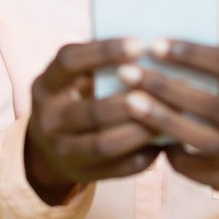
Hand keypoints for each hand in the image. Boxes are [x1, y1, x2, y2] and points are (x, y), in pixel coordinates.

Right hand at [24, 38, 160, 205]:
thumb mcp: (72, 78)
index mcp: (45, 86)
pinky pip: (120, 168)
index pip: (69, 63)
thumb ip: (99, 63)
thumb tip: (150, 45)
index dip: (103, 52)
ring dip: (142, 129)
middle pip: (92, 111)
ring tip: (172, 113)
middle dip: (132, 99)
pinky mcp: (83, 174)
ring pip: (106, 144)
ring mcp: (64, 151)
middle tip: (166, 85)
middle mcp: (49, 120)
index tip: (139, 44)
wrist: (46, 150)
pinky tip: (166, 139)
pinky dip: (146, 153)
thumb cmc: (72, 98)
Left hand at [120, 40, 218, 215]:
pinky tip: (145, 139)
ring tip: (131, 103)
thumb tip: (159, 43)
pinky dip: (170, 152)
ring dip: (165, 120)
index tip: (155, 44)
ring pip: (204, 140)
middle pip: (212, 105)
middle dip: (167, 87)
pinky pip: (195, 167)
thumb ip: (210, 66)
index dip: (194, 54)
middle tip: (128, 73)